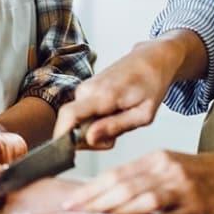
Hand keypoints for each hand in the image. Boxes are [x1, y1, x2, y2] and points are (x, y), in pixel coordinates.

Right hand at [54, 39, 183, 148]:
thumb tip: (89, 139)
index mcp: (103, 95)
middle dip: (91, 139)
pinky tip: (113, 113)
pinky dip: (96, 120)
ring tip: (119, 118)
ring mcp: (83, 88)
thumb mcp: (144, 114)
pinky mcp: (84, 89)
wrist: (151, 59)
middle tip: (117, 135)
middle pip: (72, 126)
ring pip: (77, 122)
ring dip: (95, 129)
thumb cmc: (152, 85)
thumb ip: (115, 127)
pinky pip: (81, 114)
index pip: (69, 116)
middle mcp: (87, 89)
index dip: (61, 137)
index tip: (69, 154)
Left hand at [62, 150, 213, 213]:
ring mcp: (180, 188)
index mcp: (153, 158)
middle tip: (73, 213)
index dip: (91, 189)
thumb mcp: (162, 162)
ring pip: (143, 202)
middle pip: (125, 187)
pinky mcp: (195, 206)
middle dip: (96, 202)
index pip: (115, 174)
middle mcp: (164, 170)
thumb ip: (136, 175)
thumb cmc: (192, 169)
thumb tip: (104, 191)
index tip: (71, 201)